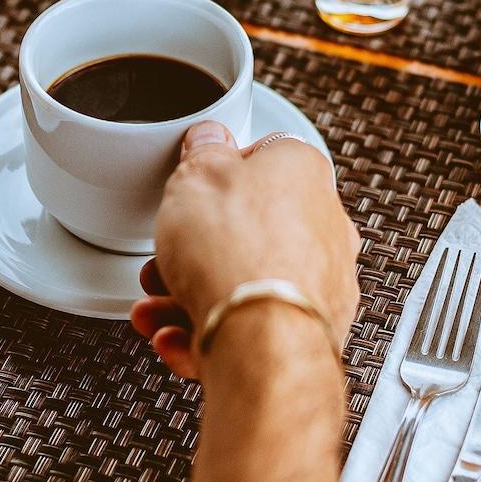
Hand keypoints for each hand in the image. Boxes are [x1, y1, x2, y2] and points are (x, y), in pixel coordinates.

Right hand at [132, 122, 360, 379]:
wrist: (263, 343)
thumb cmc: (238, 254)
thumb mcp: (196, 177)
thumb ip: (202, 153)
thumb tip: (207, 138)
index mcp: (305, 174)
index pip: (262, 158)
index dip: (216, 173)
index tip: (191, 185)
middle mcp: (324, 227)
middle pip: (246, 229)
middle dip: (194, 249)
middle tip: (163, 259)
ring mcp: (320, 283)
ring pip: (245, 283)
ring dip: (190, 296)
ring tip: (156, 309)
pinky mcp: (309, 332)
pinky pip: (253, 325)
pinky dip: (210, 331)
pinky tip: (178, 337)